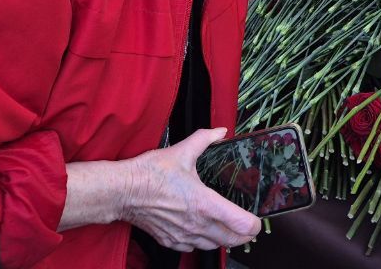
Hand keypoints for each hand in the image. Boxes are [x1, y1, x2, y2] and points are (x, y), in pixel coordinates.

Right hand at [123, 128, 261, 251]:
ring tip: (227, 228)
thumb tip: (220, 131)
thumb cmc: (150, 174)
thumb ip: (205, 139)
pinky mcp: (171, 241)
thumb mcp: (182, 151)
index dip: (254, 224)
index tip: (257, 219)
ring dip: (224, 239)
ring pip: (214, 246)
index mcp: (205, 204)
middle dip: (244, 235)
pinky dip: (202, 242)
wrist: (123, 191)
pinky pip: (194, 248)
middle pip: (233, 240)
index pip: (241, 224)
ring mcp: (184, 236)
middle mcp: (197, 224)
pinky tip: (201, 231)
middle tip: (248, 226)